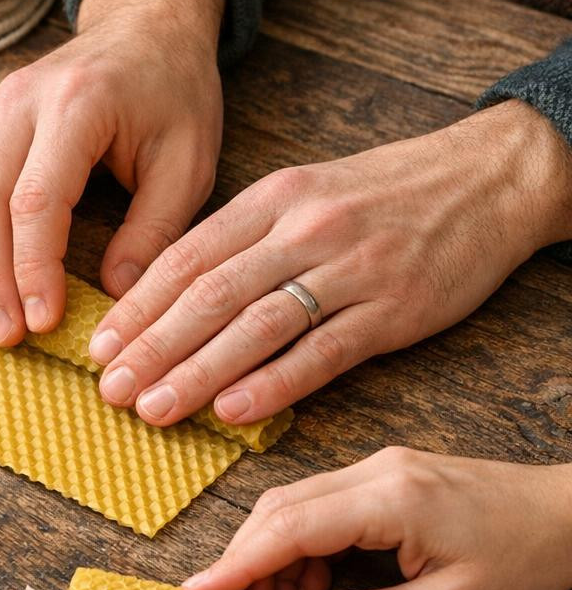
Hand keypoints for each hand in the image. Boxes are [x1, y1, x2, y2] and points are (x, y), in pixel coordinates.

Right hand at [0, 0, 223, 345]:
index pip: (36, 201)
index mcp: (77, 105)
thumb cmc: (172, 92)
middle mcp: (19, 105)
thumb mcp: (188, 160)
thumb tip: (118, 299)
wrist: (144, 25)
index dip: (32, 269)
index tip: (43, 321)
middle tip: (5, 337)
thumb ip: (155, 230)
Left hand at [89, 100, 571, 425]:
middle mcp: (304, 230)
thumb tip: (166, 291)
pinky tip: (233, 413)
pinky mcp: (394, 310)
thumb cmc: (381, 193)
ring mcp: (351, 270)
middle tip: (109, 390)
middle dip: (152, 347)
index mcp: (272, 198)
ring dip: (198, 373)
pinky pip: (323, 352)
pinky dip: (274, 384)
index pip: (187, 257)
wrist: (490, 176)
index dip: (138, 307)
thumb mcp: (303, 193)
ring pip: (257, 326)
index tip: (99, 349)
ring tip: (153, 409)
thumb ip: (240, 238)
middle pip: (210, 295)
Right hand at [180, 447, 571, 589]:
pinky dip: (300, 542)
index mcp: (390, 500)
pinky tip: (311, 584)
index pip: (287, 527)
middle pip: (278, 508)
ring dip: (273, 553)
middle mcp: (374, 471)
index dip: (236, 563)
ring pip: (293, 502)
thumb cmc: (526, 560)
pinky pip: (320, 504)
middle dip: (245, 559)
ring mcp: (378, 467)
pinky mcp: (385, 474)